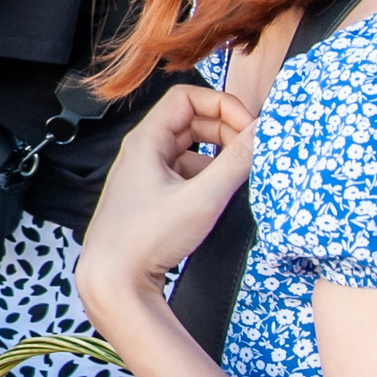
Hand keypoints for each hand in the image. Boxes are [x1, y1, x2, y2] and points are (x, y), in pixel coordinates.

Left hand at [76, 85, 258, 330]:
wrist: (114, 280)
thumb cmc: (145, 239)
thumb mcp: (202, 198)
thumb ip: (236, 162)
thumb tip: (263, 133)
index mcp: (145, 141)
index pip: (187, 97)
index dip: (222, 104)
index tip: (250, 126)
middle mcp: (143, 152)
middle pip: (192, 120)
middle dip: (226, 129)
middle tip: (254, 150)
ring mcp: (147, 175)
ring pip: (191, 149)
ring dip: (220, 155)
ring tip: (244, 173)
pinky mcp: (153, 197)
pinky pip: (186, 173)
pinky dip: (209, 176)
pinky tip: (224, 194)